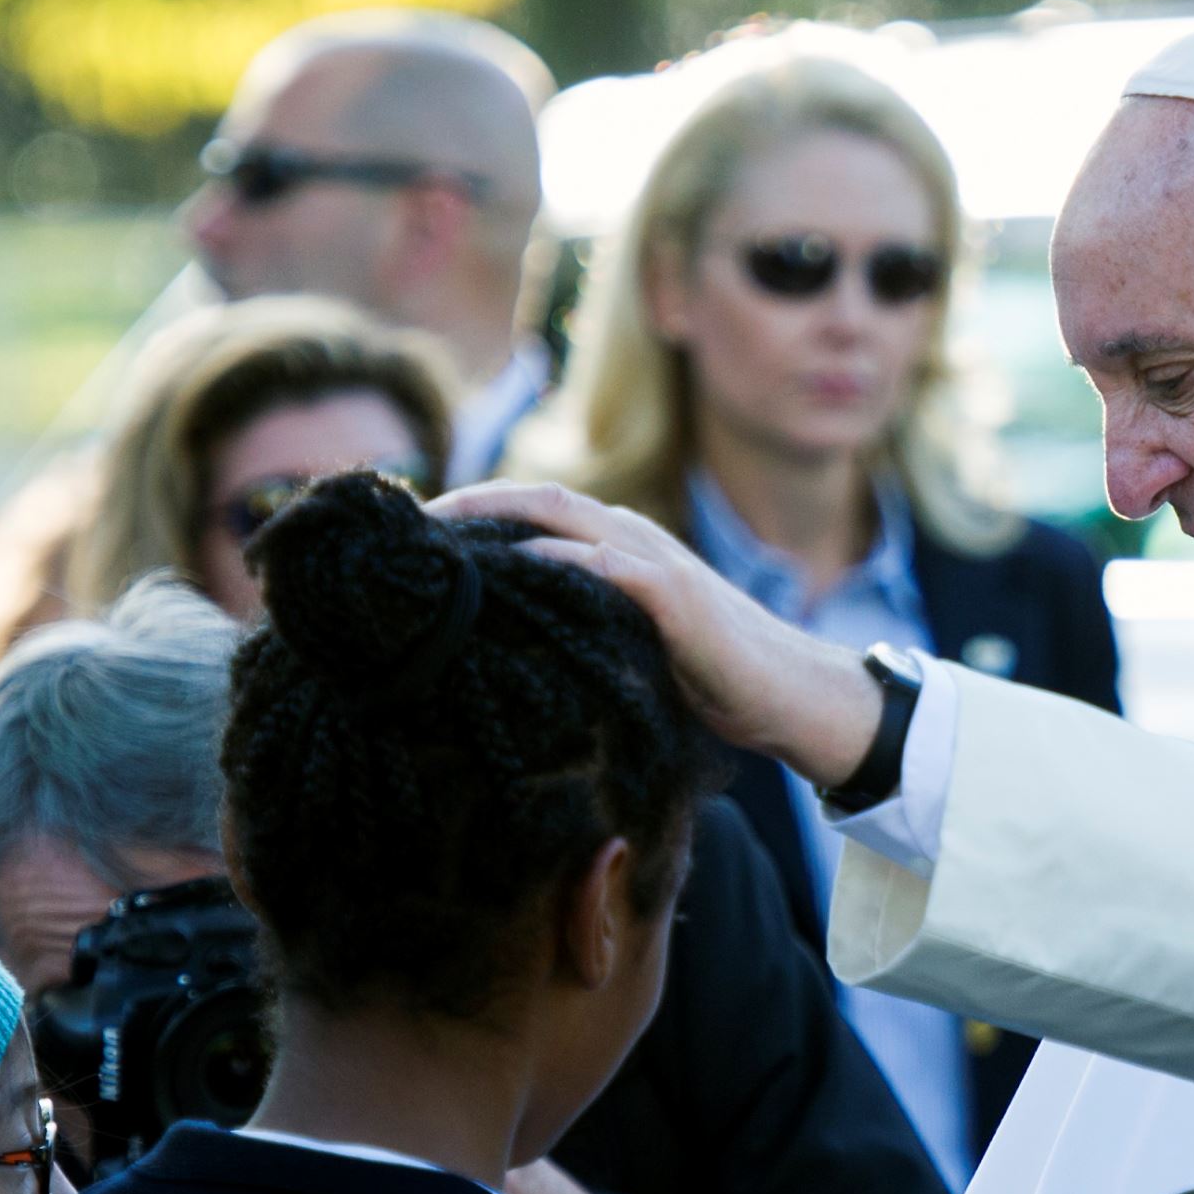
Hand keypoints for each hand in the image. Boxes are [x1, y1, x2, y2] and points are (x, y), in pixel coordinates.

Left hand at [430, 481, 882, 787]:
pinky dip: (554, 561)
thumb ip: (587, 630)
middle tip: (403, 526)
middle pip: (535, 497)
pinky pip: (604, 565)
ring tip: (435, 538)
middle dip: (467, 504)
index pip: (536, 512)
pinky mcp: (674, 596)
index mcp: (621, 546)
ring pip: (562, 515)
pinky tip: (510, 571)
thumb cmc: (716, 679)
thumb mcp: (634, 648)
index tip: (416, 535)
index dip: (476, 514)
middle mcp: (633, 538)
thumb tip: (514, 654)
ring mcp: (655, 561)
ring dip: (496, 519)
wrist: (791, 695)